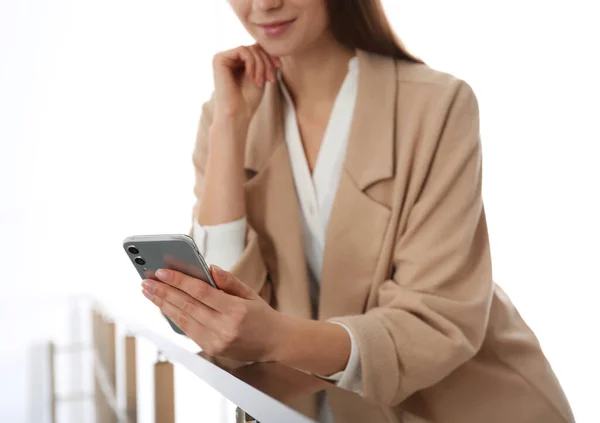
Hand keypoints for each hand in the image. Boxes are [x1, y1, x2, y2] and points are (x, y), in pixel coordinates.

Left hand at [141, 265, 285, 361]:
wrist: (276, 343)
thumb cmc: (263, 315)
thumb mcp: (250, 293)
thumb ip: (229, 281)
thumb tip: (208, 268)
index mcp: (236, 310)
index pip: (201, 292)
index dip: (179, 281)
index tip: (161, 272)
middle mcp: (224, 328)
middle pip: (187, 306)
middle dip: (163, 292)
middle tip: (146, 281)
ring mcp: (216, 341)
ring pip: (183, 320)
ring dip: (163, 305)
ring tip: (149, 292)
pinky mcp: (212, 350)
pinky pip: (188, 331)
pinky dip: (174, 317)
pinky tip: (164, 306)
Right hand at [212, 44, 280, 123]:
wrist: (237, 114)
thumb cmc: (248, 99)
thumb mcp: (260, 74)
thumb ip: (262, 58)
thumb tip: (268, 43)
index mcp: (237, 61)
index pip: (257, 49)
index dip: (270, 56)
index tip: (278, 68)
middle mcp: (228, 58)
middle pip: (254, 47)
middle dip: (266, 61)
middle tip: (270, 78)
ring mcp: (222, 57)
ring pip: (250, 48)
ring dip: (261, 64)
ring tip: (261, 80)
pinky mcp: (219, 59)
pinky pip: (242, 50)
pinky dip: (252, 63)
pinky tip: (251, 77)